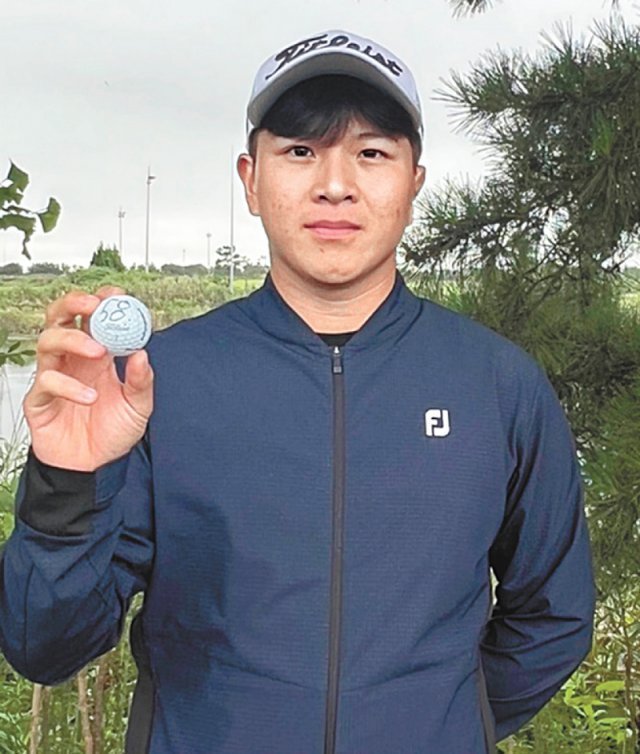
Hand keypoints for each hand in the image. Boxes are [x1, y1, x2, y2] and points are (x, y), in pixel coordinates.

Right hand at [23, 285, 154, 470]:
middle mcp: (73, 361)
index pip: (92, 317)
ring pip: (47, 340)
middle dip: (74, 303)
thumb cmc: (112, 433)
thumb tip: (142, 353)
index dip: (101, 301)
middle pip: (61, 317)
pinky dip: (68, 385)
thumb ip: (142, 380)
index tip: (117, 295)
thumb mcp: (139, 406)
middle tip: (94, 306)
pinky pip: (46, 382)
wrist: (94, 468)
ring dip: (72, 338)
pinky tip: (90, 397)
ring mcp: (55, 377)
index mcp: (97, 356)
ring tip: (97, 351)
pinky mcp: (40, 400)